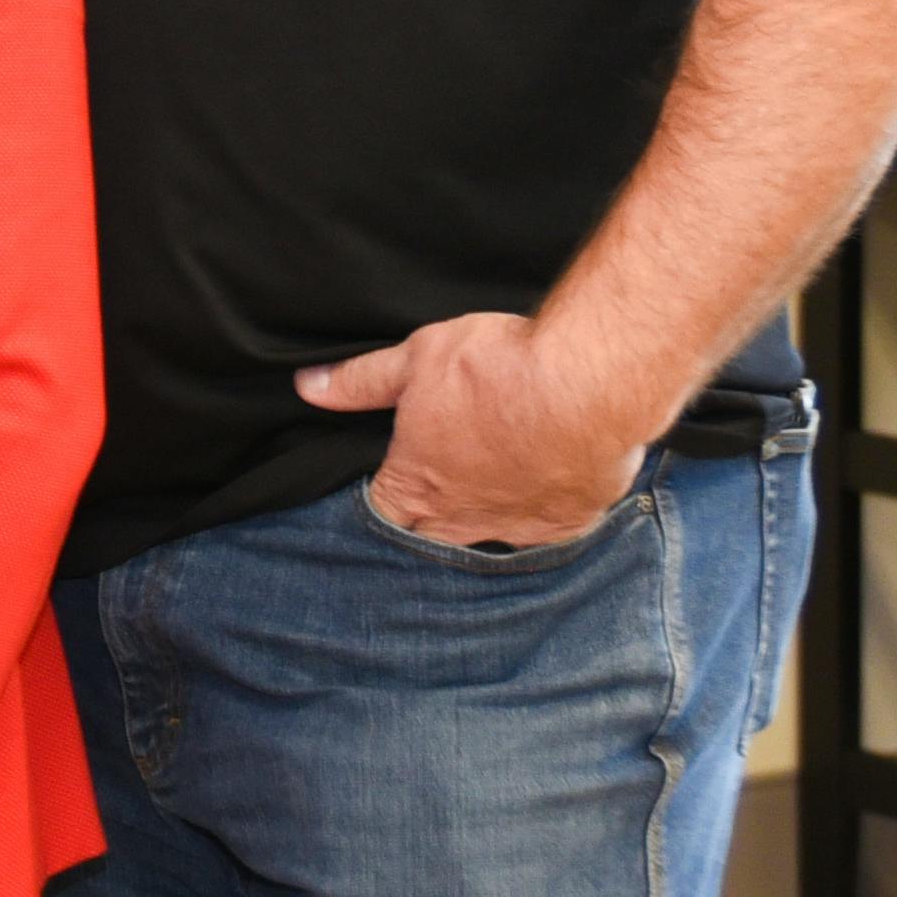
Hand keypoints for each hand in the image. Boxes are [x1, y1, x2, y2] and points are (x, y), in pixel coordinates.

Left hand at [300, 310, 648, 549]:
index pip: (379, 513)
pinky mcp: (565, 526)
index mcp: (416, 487)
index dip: (380, 496)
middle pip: (429, 536)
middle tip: (440, 479)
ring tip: (492, 480)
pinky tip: (541, 485)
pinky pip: (542, 533)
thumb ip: (362, 381)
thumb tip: (309, 387)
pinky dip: (538, 512)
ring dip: (484, 515)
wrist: (587, 384)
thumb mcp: (417, 359)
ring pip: (486, 538)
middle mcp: (460, 523)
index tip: (387, 478)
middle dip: (427, 517)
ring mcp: (515, 530)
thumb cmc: (497, 368)